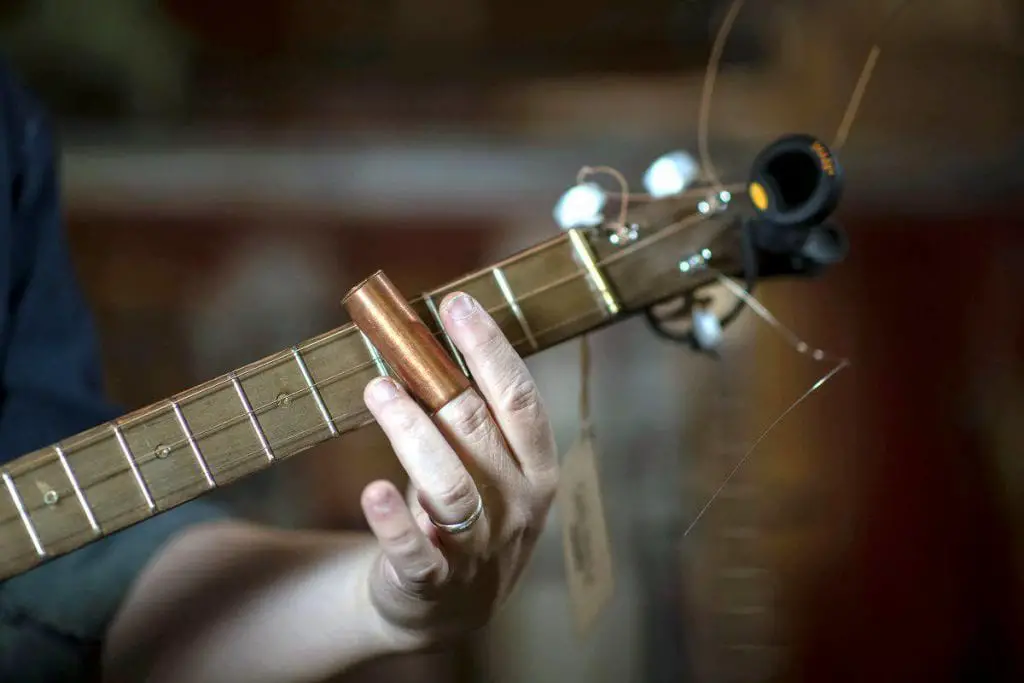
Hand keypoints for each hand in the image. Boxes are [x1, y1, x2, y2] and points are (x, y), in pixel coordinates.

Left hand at [359, 291, 558, 647]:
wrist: (446, 607)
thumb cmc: (467, 514)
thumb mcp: (487, 468)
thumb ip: (472, 417)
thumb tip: (429, 339)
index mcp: (536, 469)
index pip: (521, 400)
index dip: (490, 349)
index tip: (457, 304)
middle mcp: (517, 507)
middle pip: (480, 431)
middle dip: (439, 380)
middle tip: (397, 340)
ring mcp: (479, 548)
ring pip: (450, 486)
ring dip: (412, 433)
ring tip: (377, 391)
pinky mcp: (434, 581)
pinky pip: (415, 550)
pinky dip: (393, 520)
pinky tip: (372, 490)